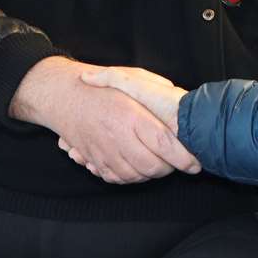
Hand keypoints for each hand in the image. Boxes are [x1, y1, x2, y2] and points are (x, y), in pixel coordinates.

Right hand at [11, 57, 198, 182]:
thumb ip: (157, 86)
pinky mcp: (95, 160)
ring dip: (151, 174)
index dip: (182, 157)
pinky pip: (117, 178)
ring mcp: (104, 151)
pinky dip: (131, 177)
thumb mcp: (131, 78)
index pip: (163, 141)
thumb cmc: (100, 87)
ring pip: (136, 176)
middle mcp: (117, 136)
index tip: (195, 162)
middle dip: (169, 168)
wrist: (62, 96)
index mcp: (131, 115)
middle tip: (178, 162)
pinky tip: (138, 167)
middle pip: (151, 166)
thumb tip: (179, 96)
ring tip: (159, 163)